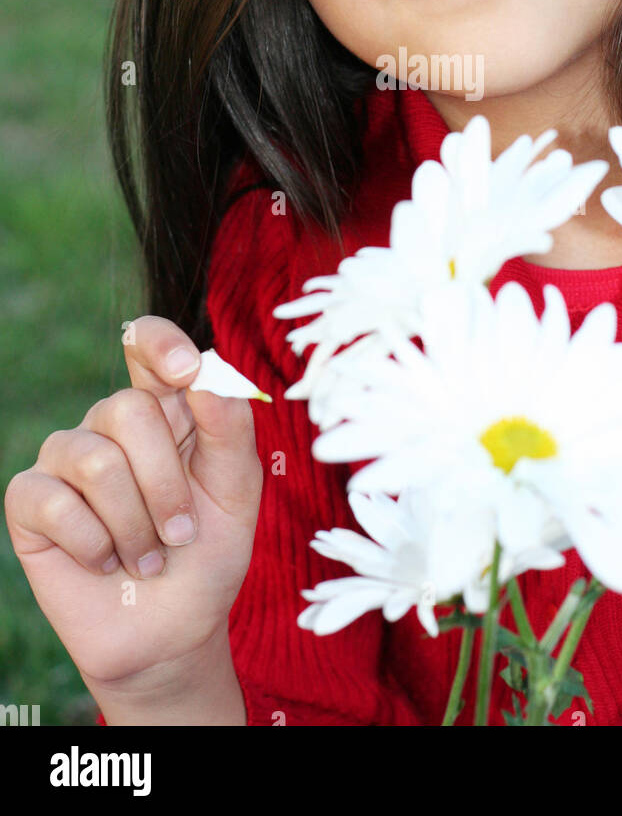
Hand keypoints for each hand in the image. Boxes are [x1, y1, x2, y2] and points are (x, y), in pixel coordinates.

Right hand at [4, 316, 263, 693]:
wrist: (173, 632)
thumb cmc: (208, 554)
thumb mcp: (237, 490)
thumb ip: (229, 426)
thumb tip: (207, 372)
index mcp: (164, 409)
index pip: (146, 343)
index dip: (160, 343)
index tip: (188, 371)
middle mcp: (110, 424)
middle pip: (126, 408)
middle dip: (165, 482)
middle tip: (181, 533)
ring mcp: (66, 459)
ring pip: (95, 460)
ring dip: (134, 524)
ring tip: (148, 558)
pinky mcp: (31, 503)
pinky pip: (54, 501)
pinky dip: (93, 544)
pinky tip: (106, 563)